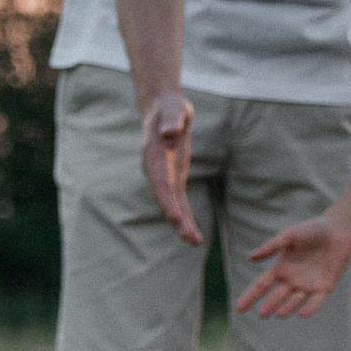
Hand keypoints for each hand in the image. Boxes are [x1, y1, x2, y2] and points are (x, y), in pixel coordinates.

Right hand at [139, 91, 200, 245]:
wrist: (164, 109)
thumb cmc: (170, 108)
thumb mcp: (174, 109)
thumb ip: (172, 121)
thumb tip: (169, 133)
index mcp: (154, 156)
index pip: (160, 181)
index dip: (166, 200)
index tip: (174, 217)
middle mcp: (156, 171)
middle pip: (165, 198)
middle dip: (176, 219)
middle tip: (189, 237)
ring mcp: (164, 177)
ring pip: (172, 204)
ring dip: (182, 224)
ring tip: (195, 242)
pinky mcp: (174, 179)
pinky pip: (179, 202)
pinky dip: (185, 217)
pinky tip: (193, 234)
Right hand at [237, 218, 350, 321]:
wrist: (338, 230)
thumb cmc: (312, 229)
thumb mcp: (289, 236)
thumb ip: (271, 247)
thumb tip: (250, 257)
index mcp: (281, 268)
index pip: (261, 285)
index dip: (250, 296)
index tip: (238, 309)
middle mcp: (292, 279)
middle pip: (276, 296)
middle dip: (269, 305)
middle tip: (261, 315)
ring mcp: (308, 284)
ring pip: (295, 300)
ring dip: (287, 308)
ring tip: (279, 314)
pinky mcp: (325, 287)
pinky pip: (316, 301)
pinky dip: (309, 308)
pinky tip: (302, 314)